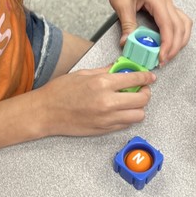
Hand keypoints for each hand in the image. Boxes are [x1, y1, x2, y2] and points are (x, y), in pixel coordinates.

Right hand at [29, 67, 155, 136]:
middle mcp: (108, 102)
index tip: (150, 76)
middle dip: (145, 92)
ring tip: (130, 102)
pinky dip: (128, 117)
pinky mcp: (104, 129)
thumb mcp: (84, 74)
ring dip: (138, 108)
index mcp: (102, 83)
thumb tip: (121, 67)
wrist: (45, 112)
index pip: (135, 79)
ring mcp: (107, 118)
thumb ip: (106, 71)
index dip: (146, 77)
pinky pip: (126, 124)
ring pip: (138, 115)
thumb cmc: (60, 91)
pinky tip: (120, 110)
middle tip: (141, 89)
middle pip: (142, 100)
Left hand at [105, 0, 191, 64]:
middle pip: (180, 28)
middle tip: (164, 60)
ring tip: (169, 54)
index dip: (167, 44)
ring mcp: (168, 3)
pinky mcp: (165, 6)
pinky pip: (180, 21)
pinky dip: (179, 34)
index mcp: (157, 0)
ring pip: (184, 25)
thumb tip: (128, 43)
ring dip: (180, 41)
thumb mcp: (122, 5)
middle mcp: (166, 1)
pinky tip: (172, 42)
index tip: (162, 57)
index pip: (168, 26)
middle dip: (174, 47)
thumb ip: (127, 25)